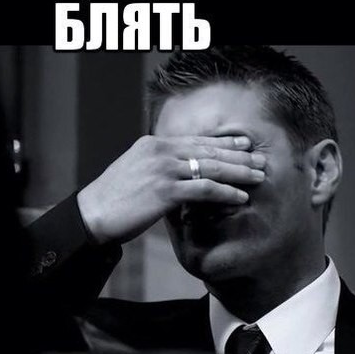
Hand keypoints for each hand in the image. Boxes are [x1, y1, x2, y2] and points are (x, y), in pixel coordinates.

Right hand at [77, 135, 265, 243]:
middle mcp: (161, 151)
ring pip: (211, 167)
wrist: (93, 213)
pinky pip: (204, 189)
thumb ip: (159, 167)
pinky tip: (241, 197)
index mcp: (154, 144)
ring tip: (259, 176)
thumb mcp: (136, 171)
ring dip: (239, 172)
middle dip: (239, 154)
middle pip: (209, 150)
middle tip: (261, 159)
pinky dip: (226, 192)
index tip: (244, 143)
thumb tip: (182, 173)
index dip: (224, 141)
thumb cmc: (114, 198)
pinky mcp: (165, 190)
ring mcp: (163, 169)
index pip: (197, 140)